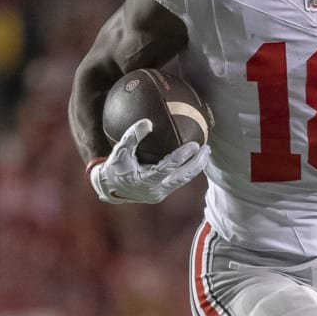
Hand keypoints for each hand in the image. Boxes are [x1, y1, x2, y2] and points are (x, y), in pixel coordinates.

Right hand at [89, 118, 208, 203]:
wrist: (109, 188)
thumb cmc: (114, 167)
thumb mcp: (119, 151)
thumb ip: (132, 136)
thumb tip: (148, 122)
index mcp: (146, 180)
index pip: (169, 167)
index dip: (183, 156)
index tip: (194, 144)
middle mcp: (155, 190)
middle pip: (183, 177)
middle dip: (197, 163)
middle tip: (206, 148)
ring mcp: (160, 193)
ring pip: (183, 181)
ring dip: (195, 167)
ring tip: (205, 153)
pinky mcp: (161, 193)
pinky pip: (178, 181)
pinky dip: (187, 170)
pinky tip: (194, 159)